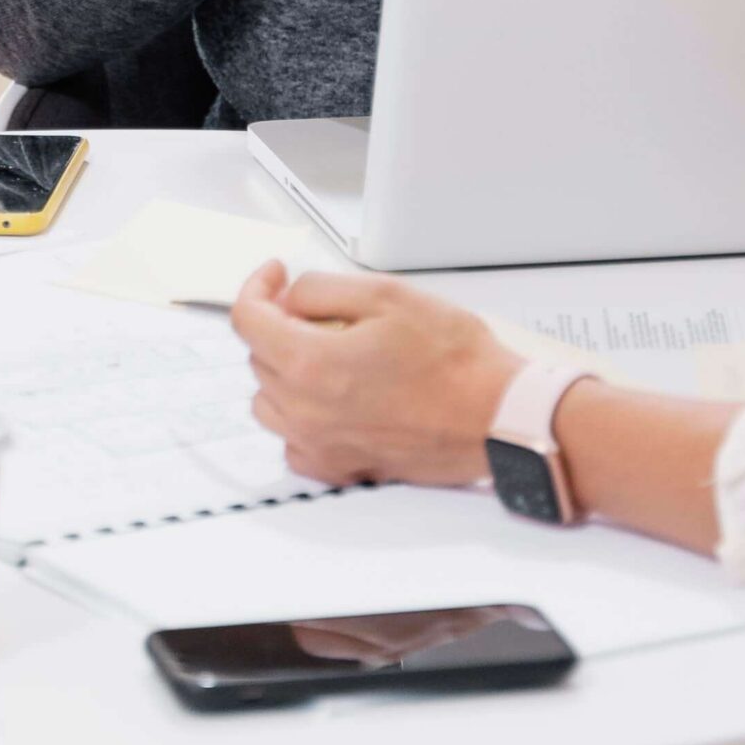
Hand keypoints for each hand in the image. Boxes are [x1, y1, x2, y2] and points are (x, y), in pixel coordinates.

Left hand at [232, 262, 520, 486]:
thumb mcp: (387, 295)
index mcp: (309, 364)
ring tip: (326, 353)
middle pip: (259, 358)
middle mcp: (305, 412)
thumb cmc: (456, 361)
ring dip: (285, 371)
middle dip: (279, 325)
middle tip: (316, 309)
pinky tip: (332, 400)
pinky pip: (294, 443)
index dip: (258, 287)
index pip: (246, 320)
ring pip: (270, 401)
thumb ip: (322, 289)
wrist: (498, 415)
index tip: (276, 276)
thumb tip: (290, 295)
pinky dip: (301, 419)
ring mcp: (321, 445)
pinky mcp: (342, 468)